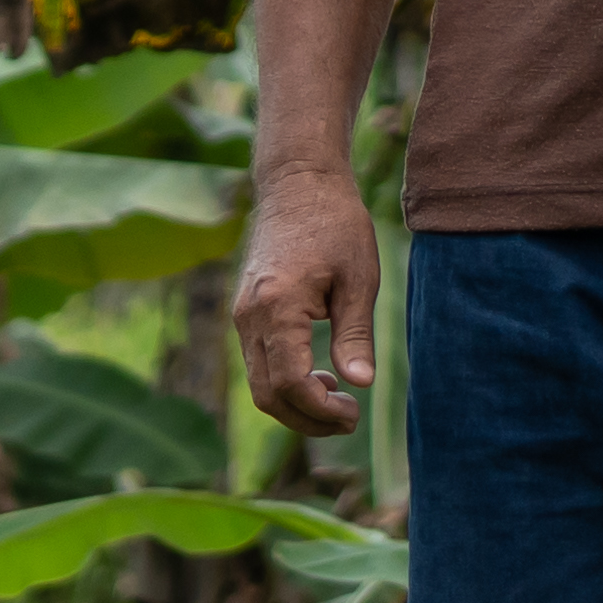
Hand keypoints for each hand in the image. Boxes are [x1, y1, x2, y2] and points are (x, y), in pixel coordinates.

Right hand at [235, 168, 381, 438]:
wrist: (298, 183)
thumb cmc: (336, 224)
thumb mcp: (359, 279)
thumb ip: (355, 335)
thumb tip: (361, 384)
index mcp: (277, 307)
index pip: (289, 384)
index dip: (320, 411)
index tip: (354, 413)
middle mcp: (250, 316)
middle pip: (268, 395)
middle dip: (308, 419)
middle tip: (350, 419)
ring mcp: (242, 316)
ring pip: (259, 384)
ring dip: (296, 405)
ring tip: (339, 400)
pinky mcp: (245, 313)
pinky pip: (258, 364)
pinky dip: (285, 382)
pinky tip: (321, 377)